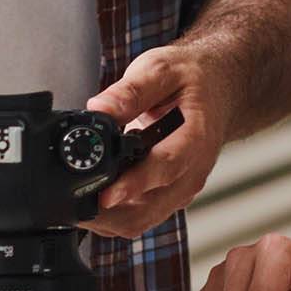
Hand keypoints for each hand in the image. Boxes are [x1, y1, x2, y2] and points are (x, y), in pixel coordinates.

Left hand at [86, 44, 231, 238]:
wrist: (218, 91)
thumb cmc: (192, 80)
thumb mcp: (162, 69)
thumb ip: (130, 91)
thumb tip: (99, 109)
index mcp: (196, 138)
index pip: (166, 168)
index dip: (134, 184)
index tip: (106, 195)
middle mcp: (192, 172)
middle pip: (149, 210)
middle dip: (108, 213)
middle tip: (72, 201)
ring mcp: (181, 188)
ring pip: (140, 221)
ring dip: (106, 218)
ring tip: (77, 196)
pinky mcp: (170, 196)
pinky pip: (140, 217)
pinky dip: (112, 214)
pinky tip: (95, 193)